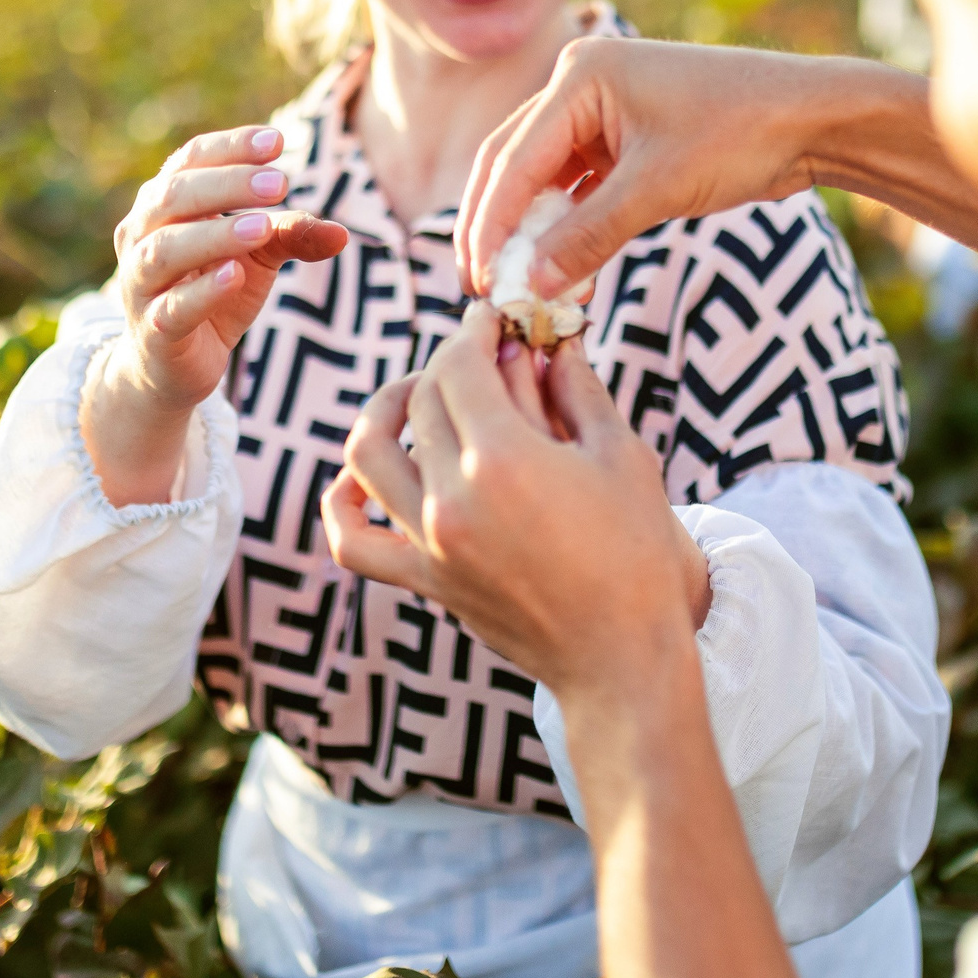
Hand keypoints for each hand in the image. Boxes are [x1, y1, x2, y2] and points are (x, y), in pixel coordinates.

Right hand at [86, 126, 347, 502]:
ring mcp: (141, 284)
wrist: (172, 367)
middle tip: (280, 182)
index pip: (190, 160)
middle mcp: (141, 236)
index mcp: (164, 204)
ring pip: (166, 249)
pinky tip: (235, 274)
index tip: (278, 141)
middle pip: (175, 196)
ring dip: (215, 234)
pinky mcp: (154, 331)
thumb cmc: (213, 292)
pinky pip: (173, 307)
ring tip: (262, 226)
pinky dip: (203, 290)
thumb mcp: (258, 258)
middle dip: (228, 185)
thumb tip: (342, 234)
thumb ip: (290, 236)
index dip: (231, 147)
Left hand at [322, 306, 708, 703]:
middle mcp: (452, 499)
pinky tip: (360, 477)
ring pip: (369, 454)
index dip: (473, 330)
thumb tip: (552, 339)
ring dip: (387, 410)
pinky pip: (353, 540)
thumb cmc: (636, 555)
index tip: (492, 320)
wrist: (621, 657)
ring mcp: (430, 543)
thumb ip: (578, 388)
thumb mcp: (621, 456)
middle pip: (421, 400)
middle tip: (483, 354)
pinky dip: (342, 501)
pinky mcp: (424, 581)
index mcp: (504, 460)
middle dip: (450, 362)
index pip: (459, 365)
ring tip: (420, 397)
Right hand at [454, 37, 820, 299]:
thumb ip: (587, 237)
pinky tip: (563, 271)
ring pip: (545, 179)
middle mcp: (581, 85)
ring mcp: (603, 112)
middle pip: (514, 163)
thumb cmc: (741, 133)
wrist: (814, 120)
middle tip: (480, 286)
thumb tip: (531, 285)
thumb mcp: (657, 189)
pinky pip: (580, 187)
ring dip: (531, 231)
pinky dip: (569, 227)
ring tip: (517, 286)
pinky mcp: (626, 140)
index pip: (512, 159)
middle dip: (496, 226)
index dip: (490, 224)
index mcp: (580, 76)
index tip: (479, 280)